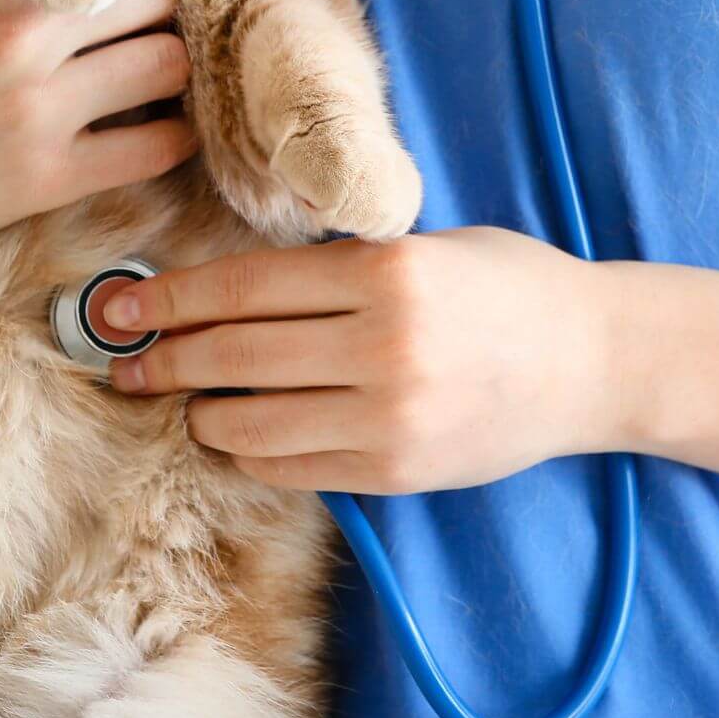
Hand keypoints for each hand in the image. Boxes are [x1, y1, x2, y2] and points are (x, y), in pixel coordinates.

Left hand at [104, 227, 610, 493]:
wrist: (594, 360)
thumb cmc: (506, 284)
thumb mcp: (423, 246)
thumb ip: (337, 267)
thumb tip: (230, 288)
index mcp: (385, 274)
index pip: (244, 287)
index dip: (173, 296)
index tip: (126, 302)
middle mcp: (383, 347)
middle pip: (235, 355)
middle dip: (165, 357)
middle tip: (124, 359)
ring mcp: (390, 418)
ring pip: (253, 424)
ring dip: (201, 412)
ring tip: (183, 399)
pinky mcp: (397, 472)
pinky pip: (294, 469)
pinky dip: (250, 454)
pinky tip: (236, 435)